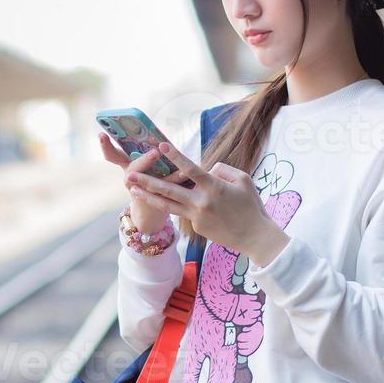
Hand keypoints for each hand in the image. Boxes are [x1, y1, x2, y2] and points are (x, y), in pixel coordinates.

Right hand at [98, 133, 169, 230]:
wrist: (154, 211)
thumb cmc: (149, 180)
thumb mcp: (143, 166)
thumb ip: (146, 152)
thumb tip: (156, 134)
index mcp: (127, 168)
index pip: (112, 155)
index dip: (106, 146)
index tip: (101, 134)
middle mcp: (132, 180)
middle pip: (133, 169)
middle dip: (144, 161)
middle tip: (155, 152)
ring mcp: (144, 191)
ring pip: (151, 181)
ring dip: (165, 171)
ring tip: (168, 158)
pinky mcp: (158, 200)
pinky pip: (167, 189)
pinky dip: (176, 178)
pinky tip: (184, 172)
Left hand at [124, 139, 289, 264]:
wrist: (254, 237)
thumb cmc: (251, 206)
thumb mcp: (244, 181)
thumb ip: (223, 170)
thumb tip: (207, 169)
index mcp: (214, 187)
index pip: (190, 168)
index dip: (175, 156)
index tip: (161, 145)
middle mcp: (201, 202)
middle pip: (169, 190)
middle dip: (147, 182)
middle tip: (129, 175)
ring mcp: (196, 216)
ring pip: (167, 205)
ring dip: (148, 197)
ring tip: (132, 191)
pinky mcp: (196, 227)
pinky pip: (183, 211)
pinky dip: (174, 204)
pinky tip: (164, 199)